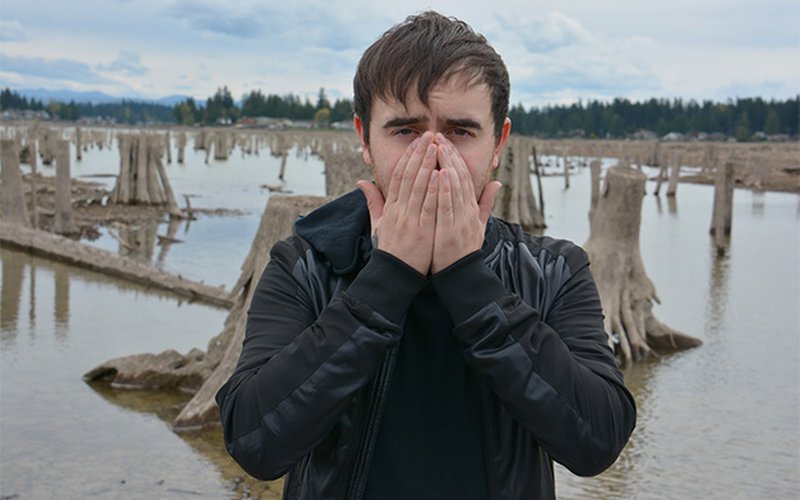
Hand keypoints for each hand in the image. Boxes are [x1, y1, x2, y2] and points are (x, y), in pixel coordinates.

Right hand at [357, 132, 438, 274]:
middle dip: (420, 154)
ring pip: (419, 187)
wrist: (393, 274)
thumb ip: (373, 201)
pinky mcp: (421, 231)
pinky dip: (434, 190)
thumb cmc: (390, 249)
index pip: (398, 176)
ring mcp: (410, 220)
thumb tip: (361, 181)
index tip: (417, 142)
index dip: (408, 157)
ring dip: (428, 165)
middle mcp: (399, 210)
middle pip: (409, 176)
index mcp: (391, 207)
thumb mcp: (377, 224)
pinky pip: (428, 207)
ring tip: (436, 147)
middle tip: (429, 135)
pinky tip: (441, 175)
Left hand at [431, 134, 500, 273]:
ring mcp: (460, 220)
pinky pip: (448, 206)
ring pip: (454, 187)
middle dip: (449, 155)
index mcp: (472, 208)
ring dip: (447, 166)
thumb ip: (486, 203)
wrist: (462, 275)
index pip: (464, 177)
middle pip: (459, 177)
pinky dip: (445, 189)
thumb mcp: (479, 225)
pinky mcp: (451, 230)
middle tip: (438, 137)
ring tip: (439, 147)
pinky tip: (440, 173)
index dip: (455, 158)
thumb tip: (497, 183)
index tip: (444, 142)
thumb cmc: (464, 250)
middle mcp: (467, 211)